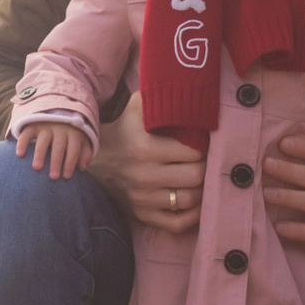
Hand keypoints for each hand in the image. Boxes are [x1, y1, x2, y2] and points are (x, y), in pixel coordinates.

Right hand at [13, 121, 88, 180]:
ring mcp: (45, 126)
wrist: (56, 112)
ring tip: (37, 168)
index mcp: (74, 134)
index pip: (73, 149)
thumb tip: (82, 167)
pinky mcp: (32, 125)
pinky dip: (22, 143)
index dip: (70, 163)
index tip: (66, 177)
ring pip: (43, 140)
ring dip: (40, 154)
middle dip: (56, 162)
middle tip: (53, 177)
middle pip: (59, 146)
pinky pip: (27, 134)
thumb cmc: (70, 135)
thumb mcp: (81, 141)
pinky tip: (20, 155)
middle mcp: (60, 129)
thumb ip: (84, 153)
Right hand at [89, 93, 206, 232]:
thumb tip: (187, 81)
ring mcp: (143, 199)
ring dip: (203, 191)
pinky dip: (192, 216)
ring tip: (204, 180)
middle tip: (208, 162)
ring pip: (189, 201)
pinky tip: (196, 202)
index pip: (193, 153)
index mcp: (146, 148)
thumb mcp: (139, 107)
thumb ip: (161, 94)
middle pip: (196, 177)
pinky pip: (176, 223)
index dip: (205, 149)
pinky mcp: (142, 214)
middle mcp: (145, 176)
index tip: (206, 145)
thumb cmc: (126, 130)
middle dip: (207, 169)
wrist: (96, 160)